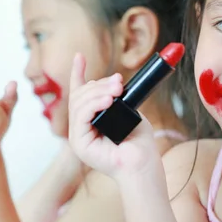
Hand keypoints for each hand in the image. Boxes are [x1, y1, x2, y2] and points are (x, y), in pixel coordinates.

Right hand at [67, 53, 158, 179]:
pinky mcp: (79, 144)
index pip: (80, 94)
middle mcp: (81, 128)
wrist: (143, 164)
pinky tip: (107, 101)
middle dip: (99, 84)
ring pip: (79, 103)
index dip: (78, 74)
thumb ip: (117, 99)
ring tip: (116, 91)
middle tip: (119, 83)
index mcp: (92, 120)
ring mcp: (78, 137)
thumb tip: (114, 82)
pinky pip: (80, 117)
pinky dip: (93, 105)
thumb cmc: (140, 143)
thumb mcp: (129, 113)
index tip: (79, 56)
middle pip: (80, 95)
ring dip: (99, 92)